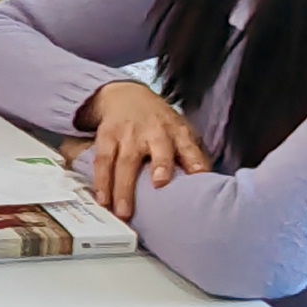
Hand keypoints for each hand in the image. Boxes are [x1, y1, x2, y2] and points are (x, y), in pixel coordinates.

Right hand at [74, 80, 205, 219]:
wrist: (125, 94)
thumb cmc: (158, 123)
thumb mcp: (180, 132)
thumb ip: (192, 156)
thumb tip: (206, 180)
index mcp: (176, 132)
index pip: (187, 146)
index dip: (191, 160)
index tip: (188, 177)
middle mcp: (153, 131)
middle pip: (155, 152)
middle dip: (157, 168)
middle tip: (155, 190)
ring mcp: (128, 134)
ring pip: (123, 162)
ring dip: (121, 188)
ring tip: (120, 211)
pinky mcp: (106, 137)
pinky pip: (103, 161)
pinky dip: (101, 181)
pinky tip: (102, 199)